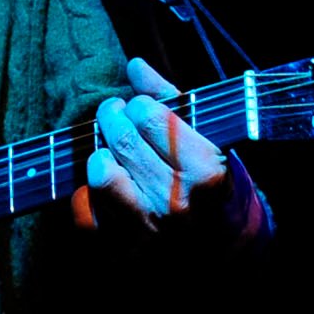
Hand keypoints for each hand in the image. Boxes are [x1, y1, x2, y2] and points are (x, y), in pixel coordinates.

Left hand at [78, 57, 241, 233]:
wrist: (227, 243)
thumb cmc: (216, 182)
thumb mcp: (207, 137)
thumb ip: (170, 99)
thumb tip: (134, 65)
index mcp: (204, 169)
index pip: (149, 116)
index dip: (139, 105)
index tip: (142, 109)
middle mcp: (177, 201)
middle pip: (122, 139)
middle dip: (113, 119)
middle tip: (115, 117)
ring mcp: (150, 228)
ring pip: (101, 173)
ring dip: (101, 155)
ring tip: (110, 152)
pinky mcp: (126, 249)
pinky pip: (86, 212)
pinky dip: (87, 195)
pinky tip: (104, 188)